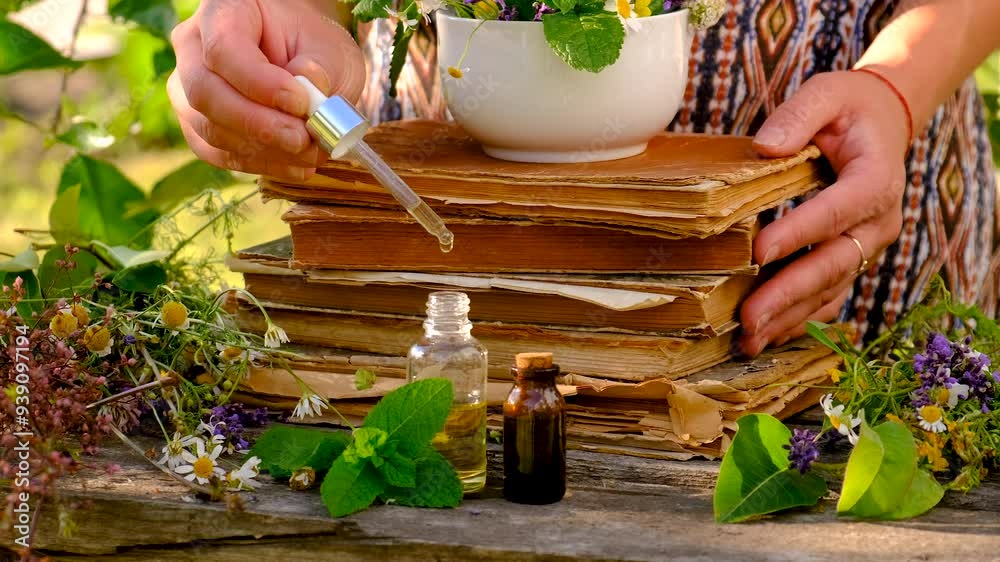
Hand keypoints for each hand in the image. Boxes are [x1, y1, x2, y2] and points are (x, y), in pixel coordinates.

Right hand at [167, 0, 364, 180]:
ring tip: (310, 152)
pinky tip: (296, 166)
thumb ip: (320, 68)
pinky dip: (260, 165)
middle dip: (258, 125)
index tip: (300, 102)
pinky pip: (218, 154)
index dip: (259, 83)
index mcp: (224, 12)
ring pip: (209, 130)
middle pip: (205, 94)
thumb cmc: (312, 46)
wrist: (302, 59)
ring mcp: (188, 90)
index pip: (223, 49)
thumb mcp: (329, 49)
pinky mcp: (198, 127)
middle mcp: (193, 49)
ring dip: (264, 150)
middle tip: (303, 139)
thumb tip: (307, 89)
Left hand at [738, 70, 910, 355]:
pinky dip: (799, 318)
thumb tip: (766, 146)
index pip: (837, 211)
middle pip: (833, 263)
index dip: (800, 233)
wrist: (881, 124)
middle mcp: (879, 221)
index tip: (758, 253)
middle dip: (788, 293)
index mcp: (876, 180)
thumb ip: (798, 115)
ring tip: (748, 340)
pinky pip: (828, 296)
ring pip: (829, 289)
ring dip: (789, 316)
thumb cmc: (848, 108)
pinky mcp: (853, 260)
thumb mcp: (826, 94)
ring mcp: (868, 246)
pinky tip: (767, 335)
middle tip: (747, 317)